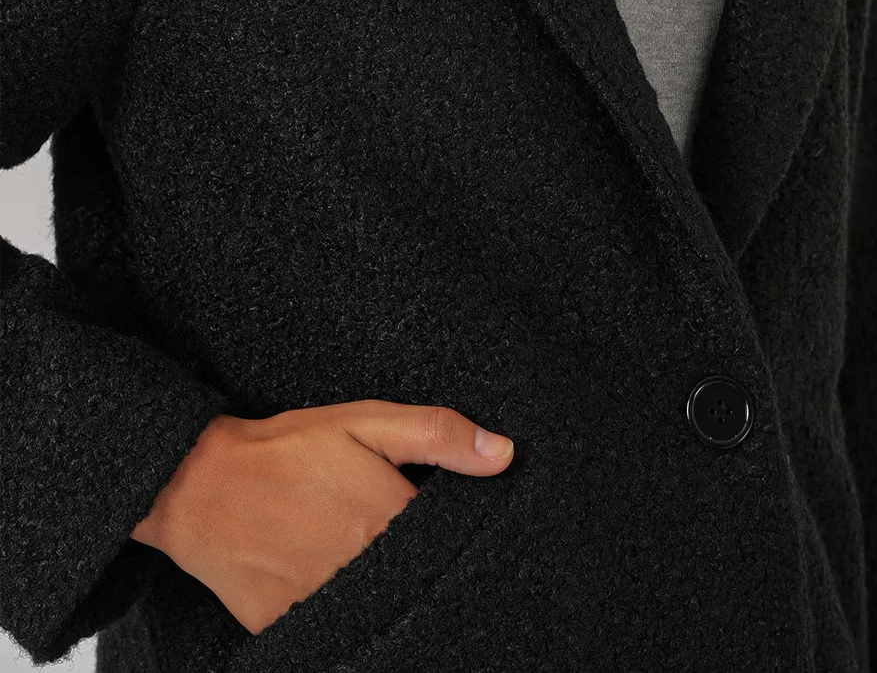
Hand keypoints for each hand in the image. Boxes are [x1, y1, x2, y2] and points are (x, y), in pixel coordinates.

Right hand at [130, 399, 514, 633]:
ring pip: (382, 606)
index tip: (442, 519)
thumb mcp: (363, 421)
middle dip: (415, 561)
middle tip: (382, 528)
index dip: (450, 530)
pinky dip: (345, 609)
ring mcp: (329, 606)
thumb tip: (504, 454)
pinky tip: (330, 574)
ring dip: (382, 586)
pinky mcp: (293, 629)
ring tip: (350, 546)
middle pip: (418, 579)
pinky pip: (340, 627)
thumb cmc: (285, 450)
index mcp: (389, 521)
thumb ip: (436, 435)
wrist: (199, 486)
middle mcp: (366, 572)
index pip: (449, 541)